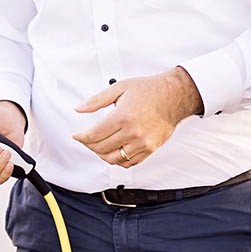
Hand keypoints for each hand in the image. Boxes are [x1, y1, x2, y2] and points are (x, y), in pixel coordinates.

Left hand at [72, 67, 202, 166]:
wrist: (174, 96)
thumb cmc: (149, 90)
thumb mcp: (120, 88)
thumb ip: (97, 100)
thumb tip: (79, 108)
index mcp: (123, 117)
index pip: (94, 135)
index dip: (81, 137)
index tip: (76, 135)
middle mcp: (133, 133)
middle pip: (101, 148)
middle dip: (89, 145)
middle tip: (86, 139)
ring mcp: (143, 143)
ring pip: (114, 159)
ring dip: (101, 154)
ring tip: (97, 146)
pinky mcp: (150, 149)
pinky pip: (129, 163)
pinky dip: (117, 160)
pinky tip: (113, 151)